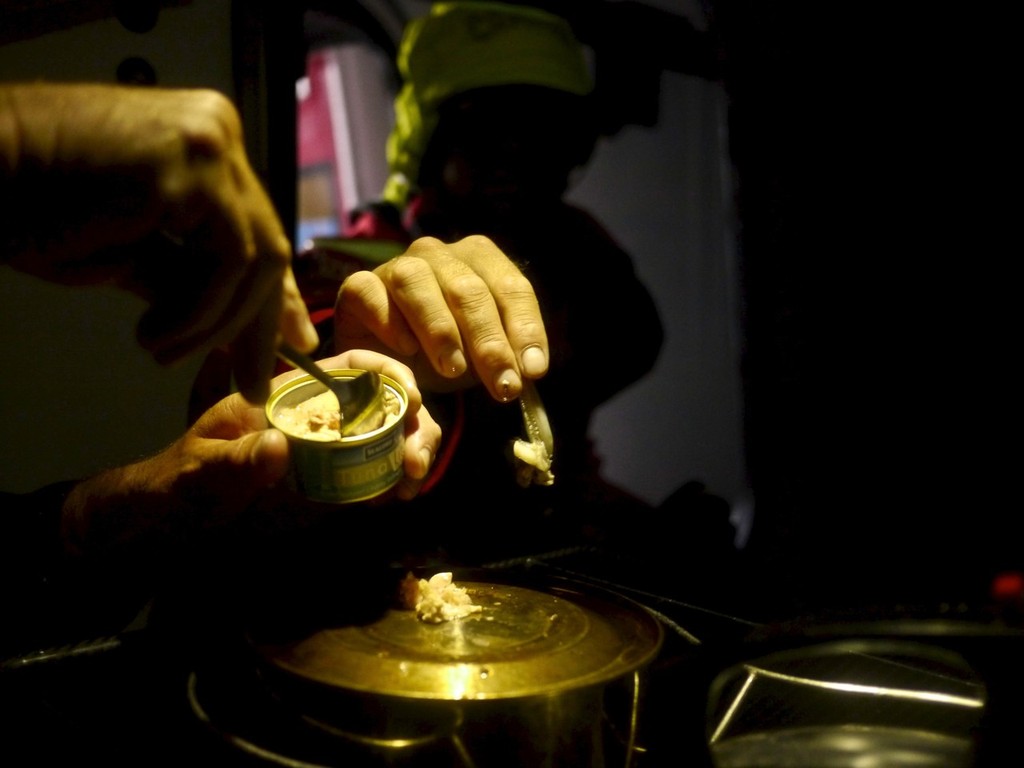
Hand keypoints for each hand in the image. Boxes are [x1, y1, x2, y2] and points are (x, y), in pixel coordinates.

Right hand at [1, 83, 318, 402]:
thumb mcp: (129, 255)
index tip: (291, 344)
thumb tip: (235, 322)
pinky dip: (200, 311)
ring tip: (161, 350)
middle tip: (249, 379)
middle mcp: (217, 132)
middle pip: (266, 246)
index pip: (258, 232)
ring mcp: (209, 144)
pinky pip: (227, 261)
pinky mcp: (192, 167)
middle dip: (258, 323)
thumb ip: (190, 279)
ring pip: (255, 260)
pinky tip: (156, 333)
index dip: (277, 299)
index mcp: (206, 145)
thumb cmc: (31, 207)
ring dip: (213, 325)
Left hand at [60, 350, 439, 563]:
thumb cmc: (179, 483)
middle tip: (415, 462)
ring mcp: (329, 449)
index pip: (348, 365)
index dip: (387, 373)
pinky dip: (396, 482)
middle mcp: (317, 415)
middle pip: (383, 401)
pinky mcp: (332, 482)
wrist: (167, 522)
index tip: (410, 400)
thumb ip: (235, 460)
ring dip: (413, 453)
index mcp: (287, 394)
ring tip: (411, 485)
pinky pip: (376, 473)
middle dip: (414, 424)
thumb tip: (278, 447)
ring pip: (389, 436)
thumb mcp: (200, 471)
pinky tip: (399, 497)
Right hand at [332, 235, 548, 401]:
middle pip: (467, 289)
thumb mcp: (481, 360)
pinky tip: (405, 351)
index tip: (533, 371)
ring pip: (416, 281)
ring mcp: (396, 265)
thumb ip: (503, 364)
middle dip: (489, 341)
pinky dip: (390, 322)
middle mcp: (439, 254)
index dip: (525, 329)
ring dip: (439, 329)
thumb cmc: (446, 352)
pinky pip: (371, 292)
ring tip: (453, 369)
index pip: (511, 287)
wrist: (388, 361)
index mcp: (479, 260)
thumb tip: (523, 379)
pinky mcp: (359, 286)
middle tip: (502, 384)